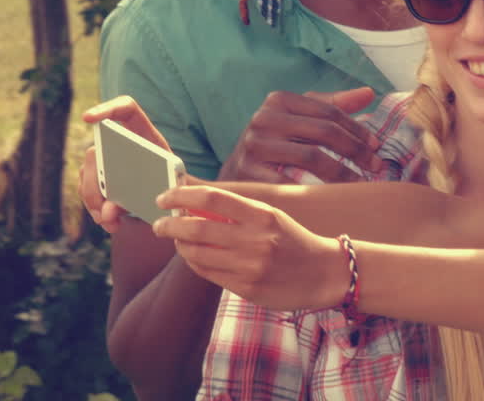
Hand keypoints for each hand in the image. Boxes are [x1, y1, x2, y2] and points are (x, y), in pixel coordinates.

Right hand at [79, 96, 173, 233]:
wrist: (174, 194)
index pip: (125, 108)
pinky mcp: (102, 177)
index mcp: (144, 133)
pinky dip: (96, 210)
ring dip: (93, 202)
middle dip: (95, 185)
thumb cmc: (174, 182)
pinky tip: (109, 224)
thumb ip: (145, 193)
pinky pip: (88, 190)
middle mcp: (120, 141)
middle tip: (104, 210)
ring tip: (110, 222)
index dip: (106, 109)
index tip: (88, 119)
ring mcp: (107, 158)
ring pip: (87, 174)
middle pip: (96, 153)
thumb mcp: (170, 185)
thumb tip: (109, 211)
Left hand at [152, 185, 347, 309]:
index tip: (164, 198)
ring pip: (197, 254)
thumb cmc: (293, 240)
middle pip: (196, 228)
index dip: (181, 196)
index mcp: (262, 215)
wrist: (325, 273)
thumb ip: (237, 212)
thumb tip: (192, 206)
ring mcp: (251, 266)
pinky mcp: (247, 288)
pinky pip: (208, 274)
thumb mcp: (271, 217)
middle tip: (159, 224)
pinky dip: (194, 263)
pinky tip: (194, 257)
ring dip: (180, 246)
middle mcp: (256, 240)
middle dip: (169, 226)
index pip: (212, 199)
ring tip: (177, 241)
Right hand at [220, 87, 379, 183]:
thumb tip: (369, 93)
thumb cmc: (276, 143)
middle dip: (355, 150)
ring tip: (361, 184)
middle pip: (323, 132)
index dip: (357, 128)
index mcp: (279, 100)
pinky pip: (292, 183)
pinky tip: (334, 198)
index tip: (377, 146)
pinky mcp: (248, 173)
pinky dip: (316, 191)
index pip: (329, 111)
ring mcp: (254, 146)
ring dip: (342, 172)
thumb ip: (332, 105)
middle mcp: (264, 118)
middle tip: (377, 166)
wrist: (235, 173)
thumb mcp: (299, 118)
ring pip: (311, 157)